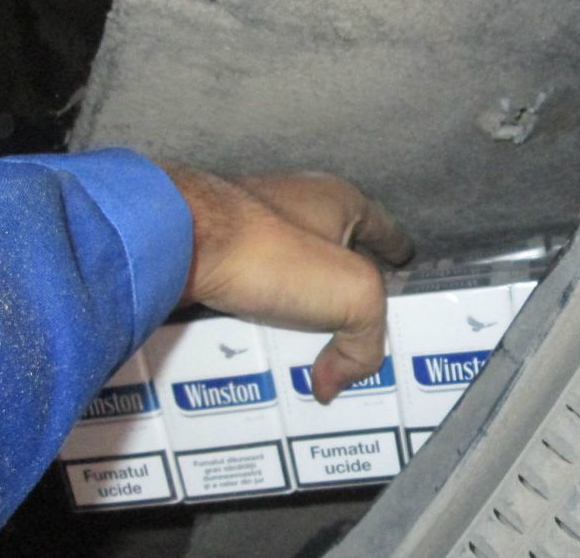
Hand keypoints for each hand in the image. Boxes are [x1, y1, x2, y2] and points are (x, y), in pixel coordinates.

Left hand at [160, 165, 412, 403]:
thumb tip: (335, 380)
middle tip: (356, 330)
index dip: (398, 256)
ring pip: (290, 271)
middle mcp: (296, 202)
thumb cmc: (272, 252)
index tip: (404, 275)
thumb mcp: (352, 297)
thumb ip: (365, 343)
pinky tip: (258, 341)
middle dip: (345, 288)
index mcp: (339, 199)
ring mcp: (250, 221)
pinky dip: (259, 312)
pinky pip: (250, 286)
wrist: (175, 242)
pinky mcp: (213, 245)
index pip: (385, 229)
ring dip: (298, 306)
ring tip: (306, 349)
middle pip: (336, 251)